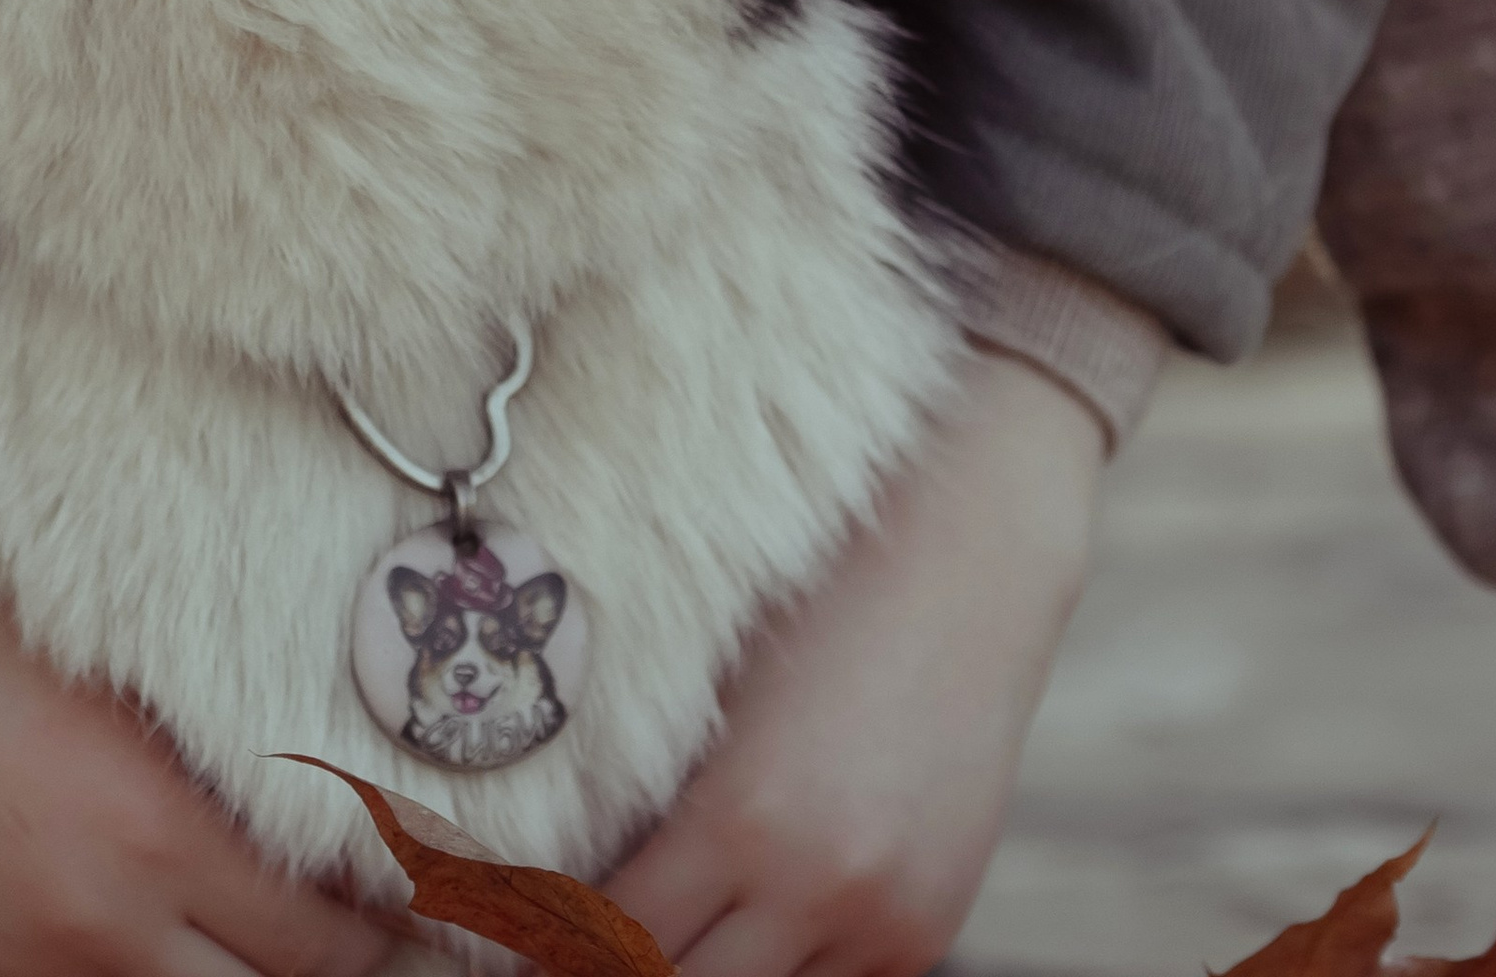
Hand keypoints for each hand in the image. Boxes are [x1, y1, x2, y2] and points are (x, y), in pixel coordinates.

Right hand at [0, 438, 405, 976]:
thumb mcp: (139, 691)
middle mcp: (102, 927)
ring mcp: (33, 971)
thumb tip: (334, 823)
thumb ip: (229, 772)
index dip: (394, 936)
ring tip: (307, 948)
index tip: (440, 909)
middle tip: (392, 938)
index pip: (324, 942)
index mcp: (153, 834)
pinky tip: (192, 953)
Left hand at [603, 348, 1105, 976]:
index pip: (617, 938)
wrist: (969, 559)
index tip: (527, 933)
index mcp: (740, 817)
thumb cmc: (820, 598)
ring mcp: (882, 919)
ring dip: (706, 970)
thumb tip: (580, 886)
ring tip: (672, 923)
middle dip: (623, 966)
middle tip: (587, 936)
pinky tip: (754, 919)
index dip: (559, 944)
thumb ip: (659, 803)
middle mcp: (815, 885)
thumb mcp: (716, 694)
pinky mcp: (929, 928)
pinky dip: (786, 963)